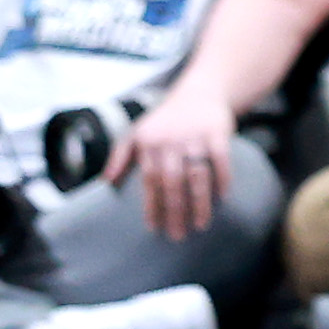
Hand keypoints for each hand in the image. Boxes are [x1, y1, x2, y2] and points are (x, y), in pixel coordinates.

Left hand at [108, 88, 239, 243]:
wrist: (199, 92)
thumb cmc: (164, 119)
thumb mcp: (137, 132)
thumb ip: (120, 155)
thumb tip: (106, 182)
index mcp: (149, 144)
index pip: (149, 181)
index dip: (152, 205)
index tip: (154, 228)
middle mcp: (171, 141)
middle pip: (172, 182)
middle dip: (175, 211)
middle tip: (177, 235)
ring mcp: (195, 137)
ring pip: (197, 175)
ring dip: (199, 202)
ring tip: (200, 224)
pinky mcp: (217, 132)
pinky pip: (221, 160)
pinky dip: (222, 179)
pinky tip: (222, 197)